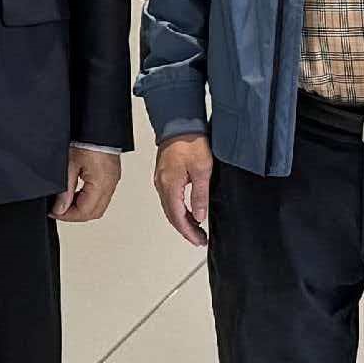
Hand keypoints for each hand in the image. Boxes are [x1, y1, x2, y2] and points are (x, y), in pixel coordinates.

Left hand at [55, 145, 120, 223]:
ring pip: (98, 205)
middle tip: (58, 210)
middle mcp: (110, 183)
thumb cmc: (87, 138)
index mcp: (102, 183)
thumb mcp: (70, 165)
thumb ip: (66, 190)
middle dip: (75, 214)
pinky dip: (88, 198)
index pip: (85, 211)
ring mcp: (112, 179)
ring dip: (81, 207)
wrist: (97, 124)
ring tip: (65, 201)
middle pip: (94, 212)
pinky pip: (101, 195)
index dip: (68, 216)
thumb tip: (61, 208)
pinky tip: (76, 193)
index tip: (54, 212)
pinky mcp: (111, 175)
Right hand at [155, 133, 214, 247]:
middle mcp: (162, 184)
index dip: (189, 232)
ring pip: (169, 207)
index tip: (199, 240)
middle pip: (171, 215)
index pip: (178, 217)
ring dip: (182, 220)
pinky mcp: (164, 173)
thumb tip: (200, 215)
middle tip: (199, 239)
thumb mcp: (202, 170)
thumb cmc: (190, 141)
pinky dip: (178, 208)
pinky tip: (187, 210)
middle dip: (185, 230)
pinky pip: (169, 197)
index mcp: (170, 185)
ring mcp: (161, 179)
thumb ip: (200, 195)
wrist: (179, 122)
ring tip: (196, 228)